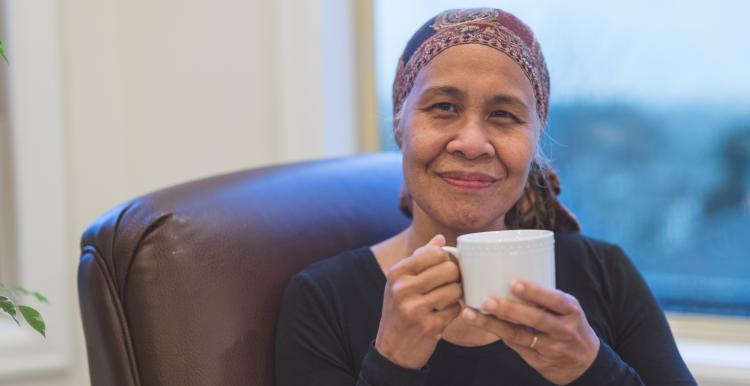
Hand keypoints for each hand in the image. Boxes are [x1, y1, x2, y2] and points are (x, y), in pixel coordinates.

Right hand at [375, 234, 462, 368]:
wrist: (392, 349)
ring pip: (455, 289)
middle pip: (449, 270)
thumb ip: (419, 258)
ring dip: (456, 294)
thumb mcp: (400, 282)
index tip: (447, 266)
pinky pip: (456, 309)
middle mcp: (403, 289)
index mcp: (397, 273)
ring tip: (448, 298)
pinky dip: (454, 310)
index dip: (447, 258)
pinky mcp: (429, 326)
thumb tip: (440, 239)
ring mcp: (416, 309)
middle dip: (456, 276)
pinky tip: (444, 313)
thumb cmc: (399, 309)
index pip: (434, 253)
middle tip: (452, 283)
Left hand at [461, 280, 599, 384]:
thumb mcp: (567, 309)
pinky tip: (481, 324)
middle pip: (535, 319)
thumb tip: (507, 276)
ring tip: (471, 314)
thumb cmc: (569, 325)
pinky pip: (515, 346)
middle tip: (486, 300)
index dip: (535, 292)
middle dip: (509, 309)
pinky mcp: (539, 361)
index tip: (513, 283)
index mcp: (571, 310)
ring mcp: (551, 347)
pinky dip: (498, 334)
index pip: (555, 299)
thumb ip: (545, 298)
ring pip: (519, 335)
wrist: (585, 363)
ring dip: (492, 325)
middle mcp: (563, 329)